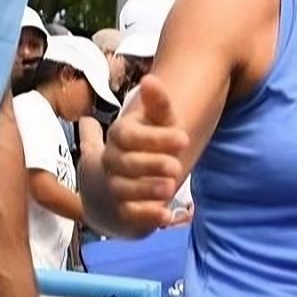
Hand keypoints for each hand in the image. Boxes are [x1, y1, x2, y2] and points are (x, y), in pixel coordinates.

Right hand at [102, 74, 191, 232]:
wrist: (135, 170)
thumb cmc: (152, 140)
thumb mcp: (159, 120)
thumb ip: (158, 103)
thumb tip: (151, 79)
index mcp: (120, 135)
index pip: (128, 135)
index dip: (156, 138)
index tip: (184, 138)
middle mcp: (112, 160)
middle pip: (125, 163)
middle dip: (151, 165)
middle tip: (176, 166)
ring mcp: (116, 185)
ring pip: (125, 189)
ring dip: (147, 190)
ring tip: (170, 189)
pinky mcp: (123, 208)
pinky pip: (129, 214)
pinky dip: (147, 217)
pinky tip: (167, 216)